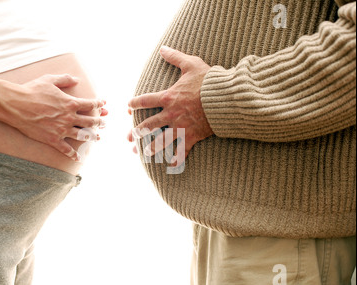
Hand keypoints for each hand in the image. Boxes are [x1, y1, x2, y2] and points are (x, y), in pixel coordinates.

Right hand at [0, 74, 106, 161]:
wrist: (16, 105)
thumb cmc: (32, 90)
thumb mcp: (50, 80)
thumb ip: (65, 79)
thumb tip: (77, 80)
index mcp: (70, 103)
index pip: (91, 104)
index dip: (99, 104)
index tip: (103, 104)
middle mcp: (69, 117)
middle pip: (90, 121)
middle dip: (100, 122)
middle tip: (104, 123)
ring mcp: (61, 129)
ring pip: (82, 135)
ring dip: (92, 137)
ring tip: (98, 137)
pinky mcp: (52, 139)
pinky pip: (66, 149)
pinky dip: (73, 154)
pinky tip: (78, 158)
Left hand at [128, 46, 213, 163]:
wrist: (226, 98)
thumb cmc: (209, 80)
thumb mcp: (191, 64)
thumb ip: (175, 57)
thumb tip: (163, 48)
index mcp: (168, 97)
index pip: (145, 100)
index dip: (135, 103)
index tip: (129, 106)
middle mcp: (170, 114)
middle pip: (148, 125)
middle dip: (137, 132)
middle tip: (129, 137)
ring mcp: (180, 127)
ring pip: (161, 141)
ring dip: (151, 148)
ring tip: (143, 153)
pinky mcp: (192, 136)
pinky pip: (182, 150)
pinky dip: (177, 159)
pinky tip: (171, 165)